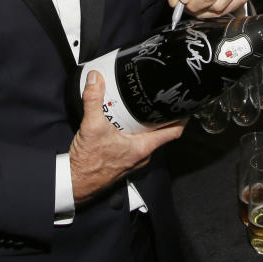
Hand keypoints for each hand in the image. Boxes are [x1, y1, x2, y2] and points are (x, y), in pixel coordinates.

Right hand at [69, 71, 184, 204]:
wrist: (76, 182)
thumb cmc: (88, 164)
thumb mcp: (91, 126)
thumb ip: (93, 100)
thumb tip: (95, 79)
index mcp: (143, 147)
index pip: (173, 132)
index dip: (182, 117)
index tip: (187, 104)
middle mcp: (142, 155)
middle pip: (161, 132)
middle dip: (162, 116)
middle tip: (163, 98)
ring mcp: (133, 158)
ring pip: (147, 138)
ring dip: (147, 123)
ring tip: (144, 106)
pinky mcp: (123, 160)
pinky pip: (135, 143)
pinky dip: (134, 131)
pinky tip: (124, 122)